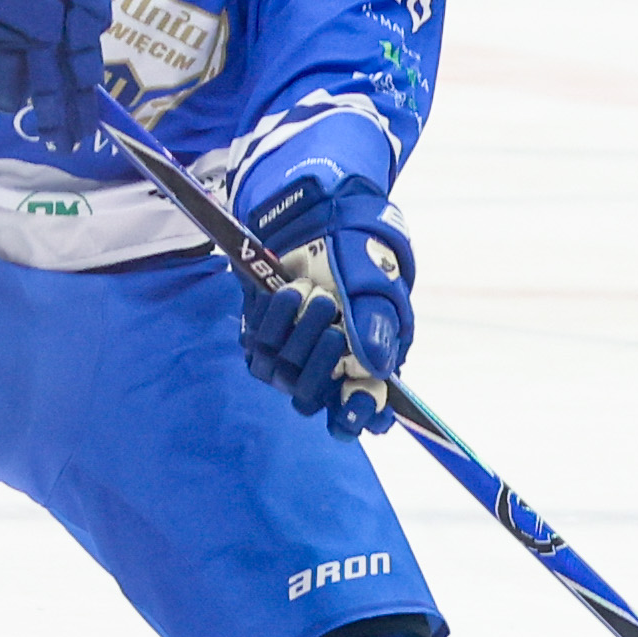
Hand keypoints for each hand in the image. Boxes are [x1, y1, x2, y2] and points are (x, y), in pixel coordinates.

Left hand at [239, 174, 415, 436]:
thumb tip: (376, 366)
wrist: (317, 222)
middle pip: (314, 397)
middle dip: (321, 359)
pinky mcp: (263, 342)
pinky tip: (289, 291)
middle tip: (332, 316)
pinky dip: (274, 318)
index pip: (360, 409)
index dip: (355, 414)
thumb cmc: (357, 257)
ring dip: (299, 333)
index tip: (352, 405)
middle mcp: (329, 369)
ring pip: (285, 375)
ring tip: (314, 293)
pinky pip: (260, 348)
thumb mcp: (375, 285)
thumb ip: (376, 324)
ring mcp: (292, 358)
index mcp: (366, 364)